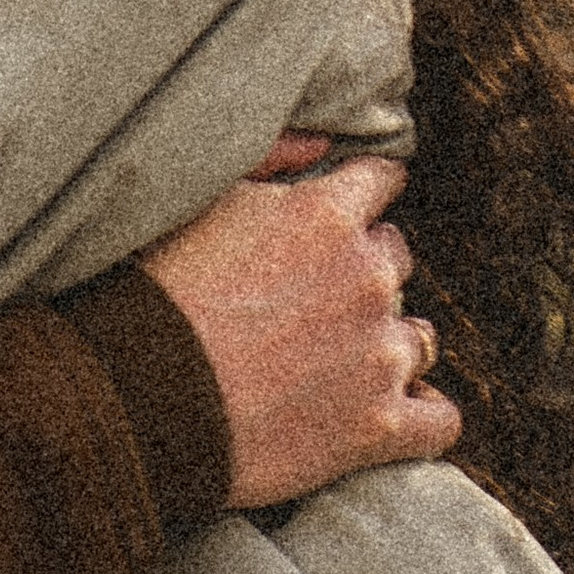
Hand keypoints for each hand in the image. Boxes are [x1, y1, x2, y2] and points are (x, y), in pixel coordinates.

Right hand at [143, 156, 458, 511]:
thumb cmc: (151, 297)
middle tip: (311, 303)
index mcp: (326, 214)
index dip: (359, 200)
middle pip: (397, 259)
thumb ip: (269, 159)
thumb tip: (324, 146)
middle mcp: (368, 276)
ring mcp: (379, 354)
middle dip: (364, 274)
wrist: (134, 401)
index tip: (342, 222)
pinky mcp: (380, 427)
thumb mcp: (197, 201)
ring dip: (387, 344)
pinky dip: (421, 414)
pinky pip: (439, 419)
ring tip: (338, 364)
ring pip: (419, 336)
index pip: (381, 182)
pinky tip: (392, 413)